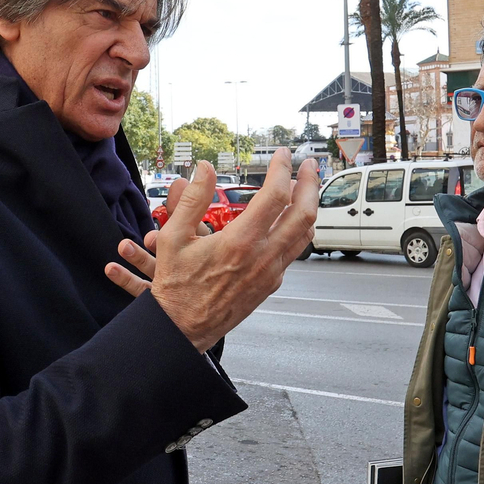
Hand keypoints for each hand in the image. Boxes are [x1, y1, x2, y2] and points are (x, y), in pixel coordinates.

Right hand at [104, 150, 318, 351]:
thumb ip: (192, 199)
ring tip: (304, 189)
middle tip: (308, 166)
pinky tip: (288, 221)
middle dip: (311, 184)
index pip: (274, 195)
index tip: (282, 156)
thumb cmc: (176, 285)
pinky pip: (293, 252)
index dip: (282, 169)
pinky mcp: (270, 284)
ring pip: (304, 234)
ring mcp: (270, 273)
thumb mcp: (173, 237)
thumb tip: (204, 169)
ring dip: (309, 207)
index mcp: (240, 242)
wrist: (183, 328)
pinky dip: (297, 230)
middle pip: (304, 213)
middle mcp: (262, 257)